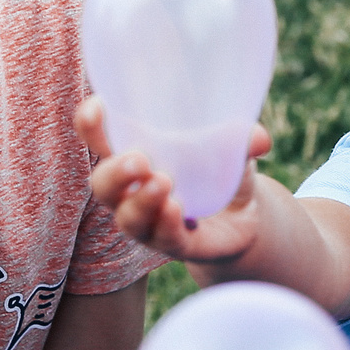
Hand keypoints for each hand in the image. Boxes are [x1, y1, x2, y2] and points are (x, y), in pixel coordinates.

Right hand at [77, 95, 271, 264]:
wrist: (244, 216)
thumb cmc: (219, 168)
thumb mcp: (231, 147)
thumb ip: (240, 140)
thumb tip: (258, 137)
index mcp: (134, 155)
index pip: (100, 140)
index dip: (91, 125)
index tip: (98, 105)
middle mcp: (132, 191)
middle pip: (103, 185)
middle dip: (114, 172)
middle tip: (138, 159)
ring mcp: (149, 221)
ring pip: (127, 218)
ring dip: (140, 201)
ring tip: (162, 181)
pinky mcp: (174, 244)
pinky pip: (162, 239)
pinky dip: (166, 224)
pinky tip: (176, 209)